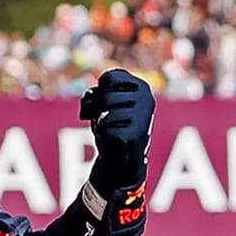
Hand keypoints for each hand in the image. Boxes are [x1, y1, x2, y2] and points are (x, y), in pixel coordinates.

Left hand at [82, 69, 154, 191]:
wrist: (121, 158)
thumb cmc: (111, 125)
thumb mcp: (100, 104)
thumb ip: (93, 95)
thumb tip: (90, 100)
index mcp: (140, 86)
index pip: (109, 78)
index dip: (98, 92)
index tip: (103, 104)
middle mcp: (146, 98)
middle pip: (105, 97)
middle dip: (96, 110)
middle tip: (103, 121)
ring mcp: (143, 116)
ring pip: (105, 114)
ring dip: (99, 124)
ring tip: (110, 130)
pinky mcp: (136, 134)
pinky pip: (107, 129)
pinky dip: (103, 136)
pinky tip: (113, 140)